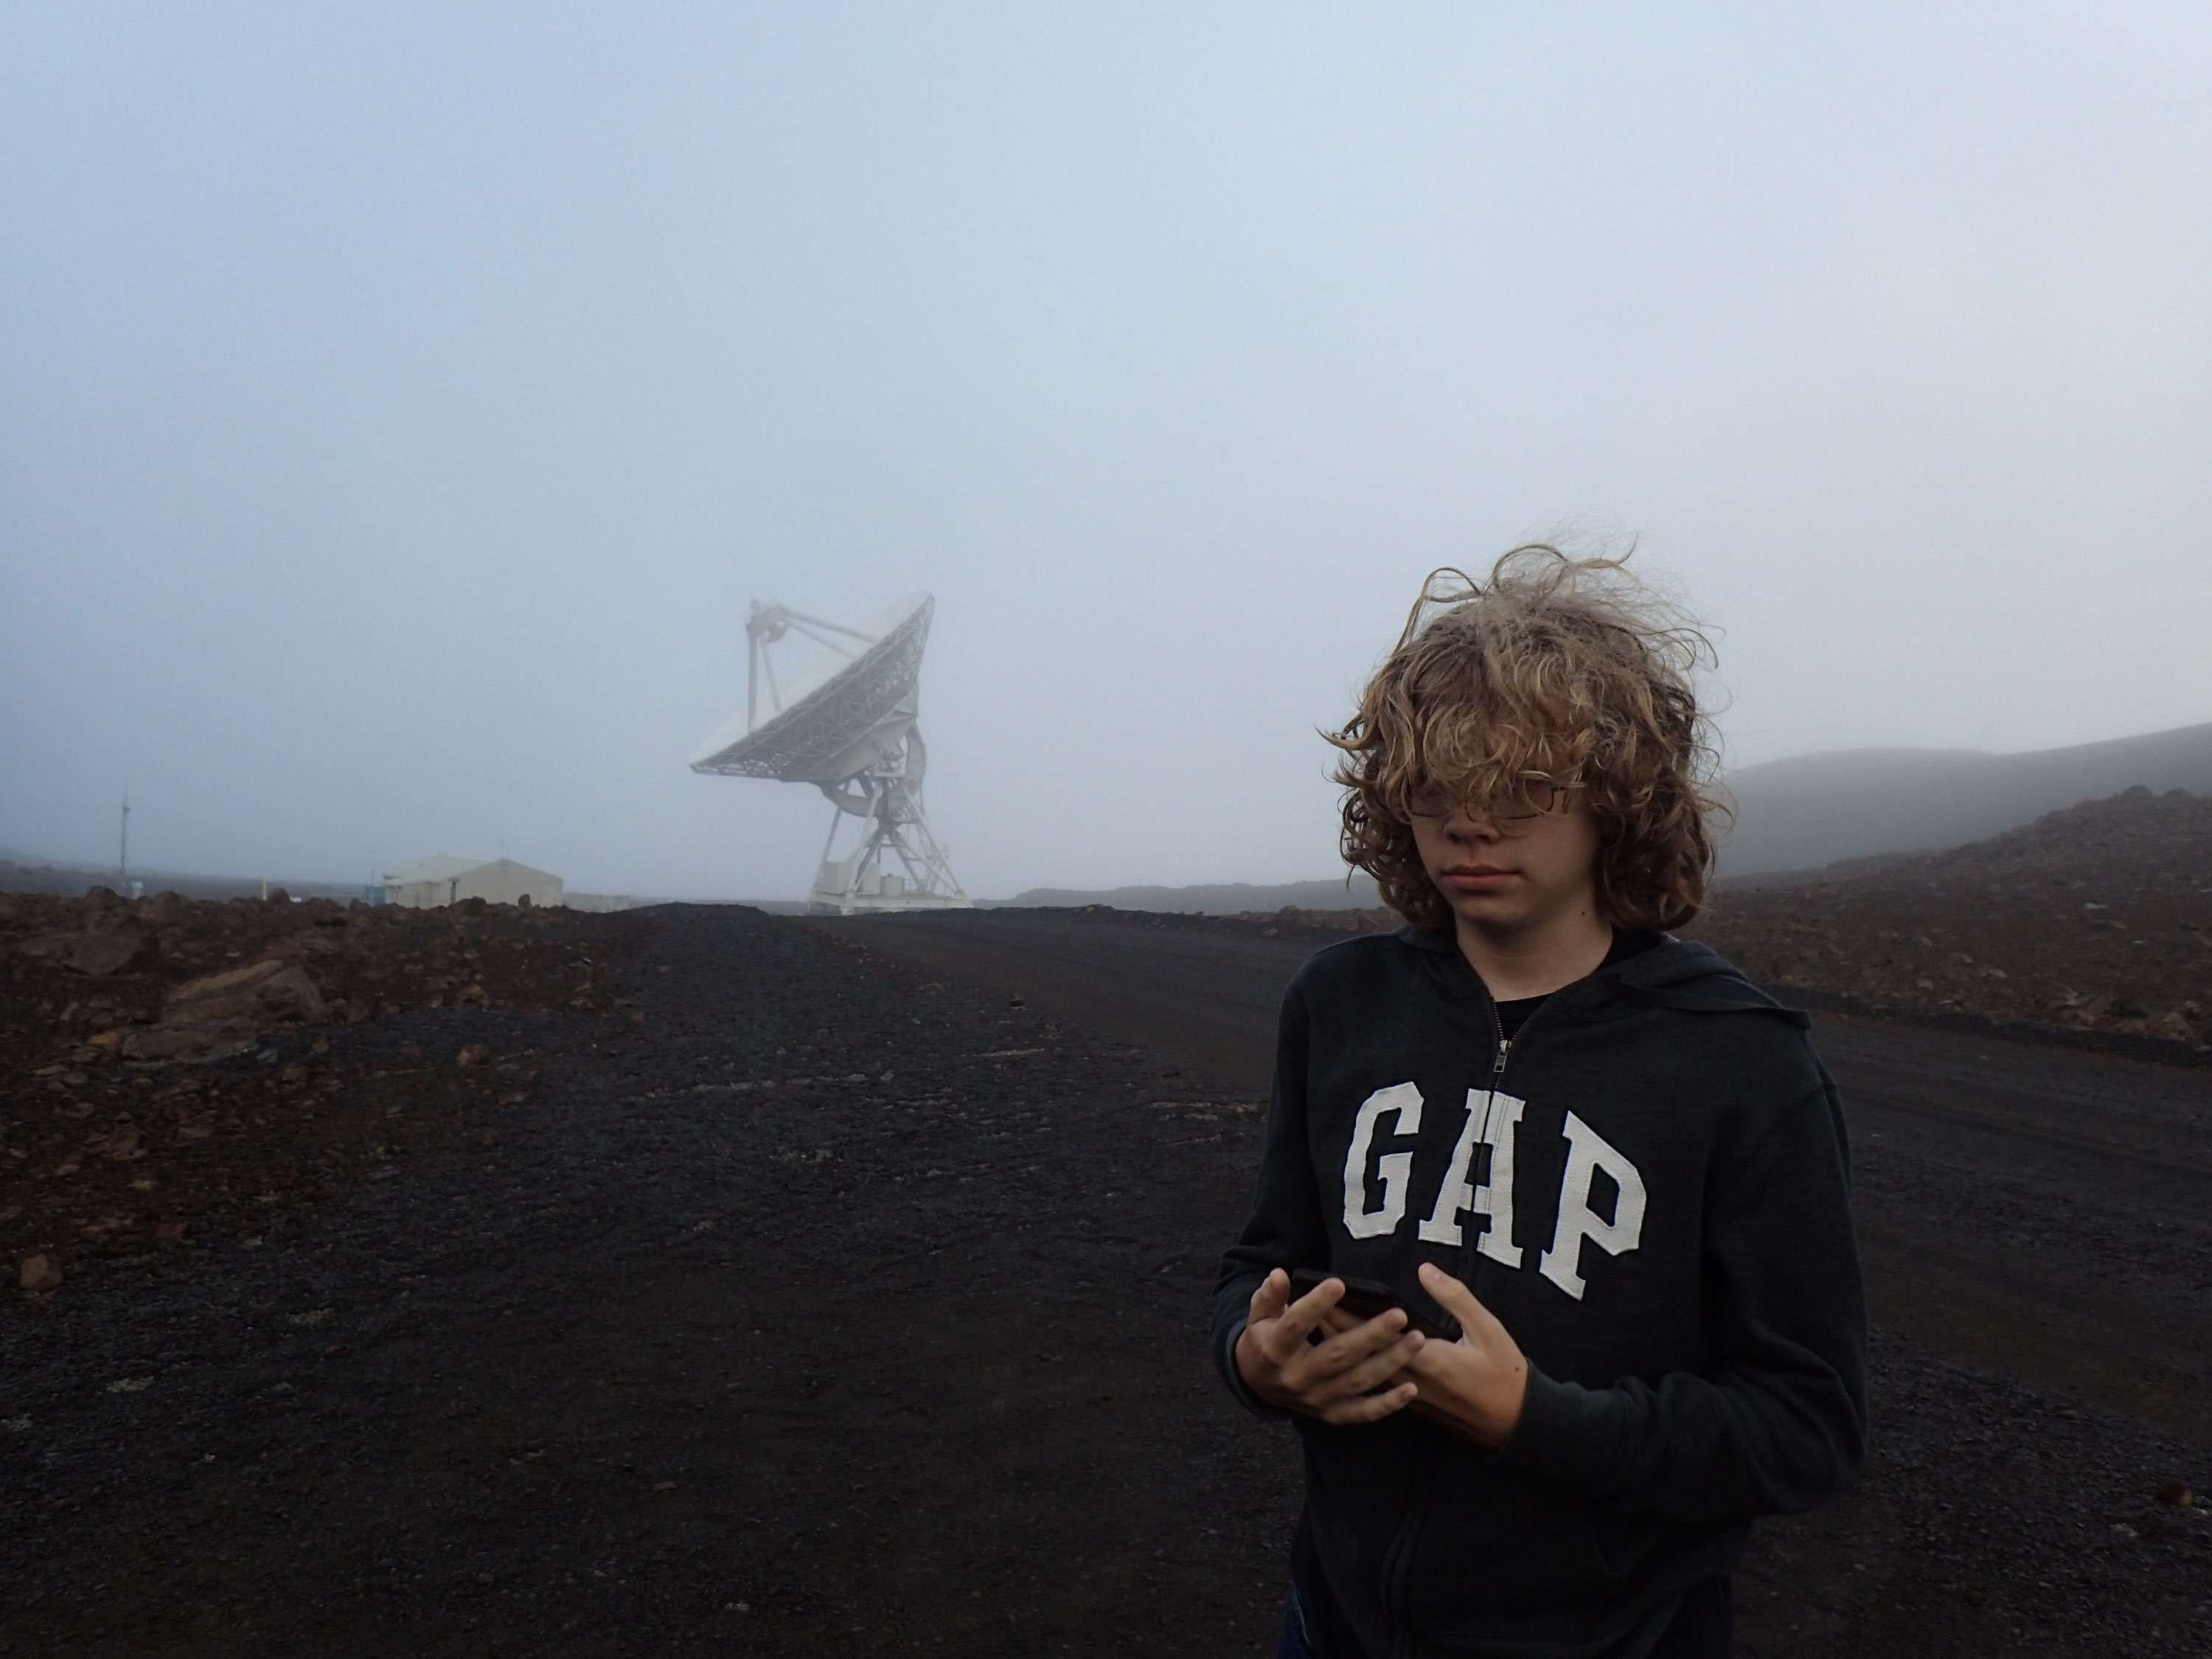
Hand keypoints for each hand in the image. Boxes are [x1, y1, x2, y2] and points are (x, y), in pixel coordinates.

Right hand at [1234, 1269, 1425, 1423]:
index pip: (1296, 1326)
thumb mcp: (1259, 1315)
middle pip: (1337, 1356)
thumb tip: (1278, 1274)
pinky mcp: (1331, 1414)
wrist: (1257, 1385)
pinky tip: (1411, 1389)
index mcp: (1275, 1350)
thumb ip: (1270, 1296)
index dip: (1316, 1305)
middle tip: (1399, 1315)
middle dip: (1371, 1336)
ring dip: (1389, 1362)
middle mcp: (1297, 1378)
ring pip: (1357, 1382)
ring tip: (1416, 1340)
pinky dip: (1388, 1404)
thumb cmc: (1264, 1340)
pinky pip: (1362, 1412)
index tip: (1339, 1284)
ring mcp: (1316, 1399)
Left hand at [1318, 1262, 1528, 1447]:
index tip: (1325, 1295)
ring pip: (1365, 1371)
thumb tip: (1424, 1270)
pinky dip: (1358, 1366)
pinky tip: (1346, 1356)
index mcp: (1428, 1360)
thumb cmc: (1506, 1372)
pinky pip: (1377, 1385)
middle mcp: (1412, 1382)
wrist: (1517, 1423)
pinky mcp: (1414, 1406)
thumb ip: (1455, 1298)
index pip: (1376, 1335)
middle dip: (1333, 1330)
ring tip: (1316, 1328)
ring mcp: (1411, 1398)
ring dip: (1342, 1349)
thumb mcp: (1487, 1328)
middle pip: (1362, 1355)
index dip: (1348, 1316)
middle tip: (1305, 1308)